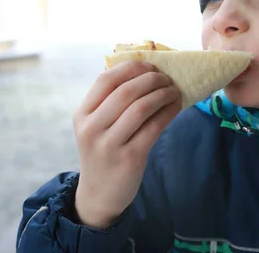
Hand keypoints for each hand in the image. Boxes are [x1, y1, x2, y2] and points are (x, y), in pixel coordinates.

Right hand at [72, 60, 180, 228]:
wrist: (99, 193)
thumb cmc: (103, 151)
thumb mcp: (96, 125)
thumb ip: (111, 101)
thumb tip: (145, 71)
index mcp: (82, 114)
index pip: (105, 80)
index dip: (131, 68)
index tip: (150, 66)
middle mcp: (92, 128)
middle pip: (125, 92)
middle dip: (151, 80)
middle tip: (166, 78)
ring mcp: (109, 145)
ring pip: (140, 108)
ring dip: (162, 94)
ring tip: (173, 91)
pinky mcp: (130, 158)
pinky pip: (153, 127)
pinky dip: (168, 112)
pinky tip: (175, 107)